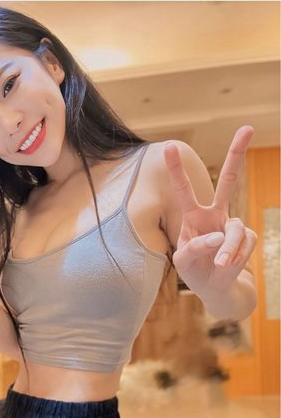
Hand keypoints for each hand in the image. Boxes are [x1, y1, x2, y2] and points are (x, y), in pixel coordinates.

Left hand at [164, 126, 256, 296]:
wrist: (216, 289)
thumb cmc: (194, 271)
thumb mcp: (183, 261)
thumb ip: (194, 247)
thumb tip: (218, 236)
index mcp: (192, 216)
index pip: (184, 189)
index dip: (176, 169)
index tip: (169, 145)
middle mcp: (214, 214)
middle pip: (229, 181)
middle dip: (237, 155)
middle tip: (247, 128)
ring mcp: (233, 224)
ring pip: (236, 230)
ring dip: (228, 251)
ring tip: (220, 264)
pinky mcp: (247, 237)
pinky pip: (244, 244)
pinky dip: (235, 258)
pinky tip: (227, 266)